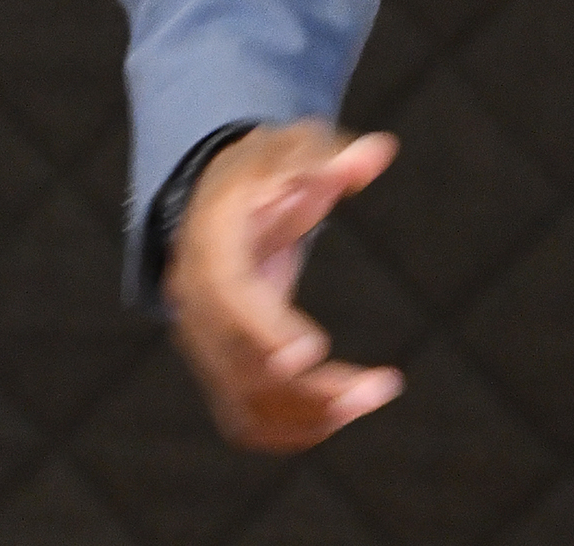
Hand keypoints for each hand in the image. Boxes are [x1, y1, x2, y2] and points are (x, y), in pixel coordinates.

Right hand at [164, 119, 401, 452]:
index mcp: (209, 245)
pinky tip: (347, 412)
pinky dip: (292, 426)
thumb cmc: (262, 169)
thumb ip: (332, 156)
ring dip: (309, 414)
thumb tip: (378, 153)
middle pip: (240, 364)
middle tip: (377, 389)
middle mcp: (195, 305)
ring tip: (375, 397)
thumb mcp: (292, 148)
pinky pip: (247, 417)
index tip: (310, 353)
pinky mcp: (222, 367)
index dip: (264, 329)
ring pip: (246, 402)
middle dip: (305, 387)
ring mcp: (204, 343)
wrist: (217, 199)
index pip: (228, 297)